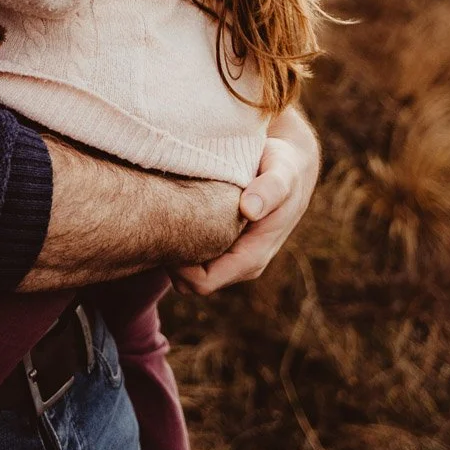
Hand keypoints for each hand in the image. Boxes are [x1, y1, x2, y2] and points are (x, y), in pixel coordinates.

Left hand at [171, 106, 319, 295]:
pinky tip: (175, 212)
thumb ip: (269, 190)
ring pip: (188, 271)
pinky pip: (193, 256)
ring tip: (165, 215)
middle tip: (158, 221)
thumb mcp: (281, 174)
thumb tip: (249, 209)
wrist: (291, 167)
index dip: (179, 267)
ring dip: (174, 249)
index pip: (203, 283)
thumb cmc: (284, 170)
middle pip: (190, 282)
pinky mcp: (223, 243)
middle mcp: (240, 263)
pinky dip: (181, 239)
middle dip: (171, 260)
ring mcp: (231, 255)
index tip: (166, 232)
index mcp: (252, 257)